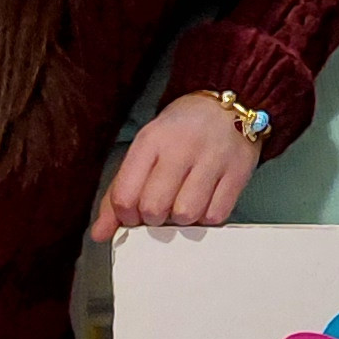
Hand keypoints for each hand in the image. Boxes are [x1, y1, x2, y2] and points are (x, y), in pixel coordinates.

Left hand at [90, 92, 261, 239]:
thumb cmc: (181, 132)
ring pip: (186, 215)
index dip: (125, 216)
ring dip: (182, 219)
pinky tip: (205, 202)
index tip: (134, 213)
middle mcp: (181, 147)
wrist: (230, 105)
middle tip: (161, 208)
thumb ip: (119, 191)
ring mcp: (212, 159)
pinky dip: (207, 217)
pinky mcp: (238, 172)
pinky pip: (215, 216)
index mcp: (151, 140)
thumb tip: (100, 233)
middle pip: (154, 208)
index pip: (124, 195)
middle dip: (153, 218)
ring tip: (184, 203)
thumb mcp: (145, 150)